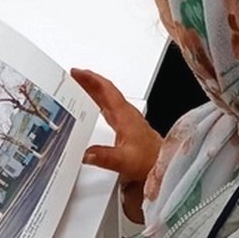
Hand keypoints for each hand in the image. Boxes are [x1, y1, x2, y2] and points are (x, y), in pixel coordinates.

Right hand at [71, 68, 161, 223]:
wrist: (165, 165)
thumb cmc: (151, 160)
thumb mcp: (125, 160)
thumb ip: (105, 157)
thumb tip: (86, 154)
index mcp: (125, 116)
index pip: (106, 90)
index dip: (91, 79)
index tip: (78, 73)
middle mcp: (126, 114)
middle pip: (106, 91)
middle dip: (89, 80)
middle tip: (73, 76)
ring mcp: (127, 119)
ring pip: (108, 98)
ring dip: (93, 89)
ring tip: (79, 86)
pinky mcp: (127, 126)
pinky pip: (110, 107)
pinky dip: (99, 101)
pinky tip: (93, 105)